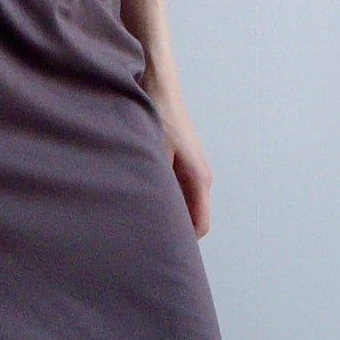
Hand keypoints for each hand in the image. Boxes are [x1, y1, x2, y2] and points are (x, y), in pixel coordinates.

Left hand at [151, 88, 213, 237]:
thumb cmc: (157, 116)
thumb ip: (157, 188)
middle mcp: (200, 177)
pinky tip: (141, 198)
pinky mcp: (181, 163)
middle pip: (192, 218)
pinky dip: (164, 199)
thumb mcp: (153, 156)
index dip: (183, 243)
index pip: (199, 226)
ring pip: (184, 205)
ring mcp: (191, 170)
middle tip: (144, 241)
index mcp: (199, 179)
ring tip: (139, 221)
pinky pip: (177, 192)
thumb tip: (151, 218)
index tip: (160, 252)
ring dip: (167, 213)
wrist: (157, 87)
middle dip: (173, 231)